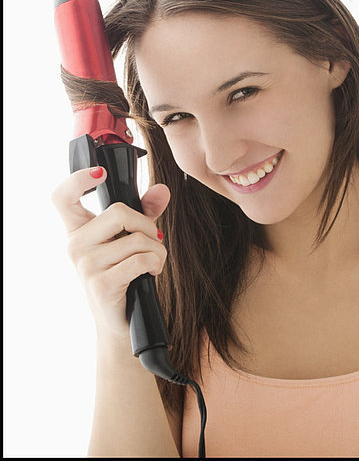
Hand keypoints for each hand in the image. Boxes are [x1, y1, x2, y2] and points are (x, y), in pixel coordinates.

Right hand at [51, 167, 170, 344]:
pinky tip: (151, 273)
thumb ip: (145, 212)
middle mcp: (75, 245)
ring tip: (153, 262)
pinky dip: (156, 263)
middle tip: (153, 240)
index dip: (77, 179)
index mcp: (78, 230)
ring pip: (137, 239)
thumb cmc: (125, 274)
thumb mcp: (131, 239)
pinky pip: (141, 260)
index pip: (62, 197)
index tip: (100, 173)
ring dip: (157, 250)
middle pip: (119, 212)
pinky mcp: (101, 284)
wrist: (121, 320)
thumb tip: (162, 190)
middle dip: (147, 225)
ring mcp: (86, 265)